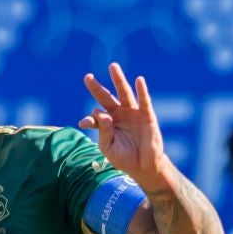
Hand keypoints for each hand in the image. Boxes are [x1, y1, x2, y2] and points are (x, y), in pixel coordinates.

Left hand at [81, 63, 168, 181]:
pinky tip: (138, 80)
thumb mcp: (109, 147)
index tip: (85, 123)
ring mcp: (132, 113)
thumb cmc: (124, 158)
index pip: (95, 116)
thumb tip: (100, 112)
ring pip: (124, 93)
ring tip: (112, 67)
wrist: (144, 166)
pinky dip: (142, 91)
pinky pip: (144, 101)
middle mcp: (118, 114)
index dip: (90, 119)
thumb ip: (103, 131)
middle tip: (87, 77)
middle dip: (97, 88)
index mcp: (107, 123)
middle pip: (106, 97)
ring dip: (118, 80)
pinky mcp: (147, 116)